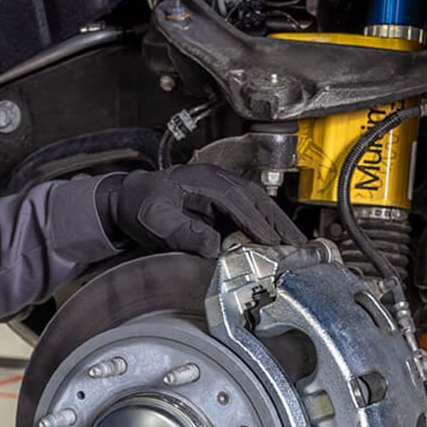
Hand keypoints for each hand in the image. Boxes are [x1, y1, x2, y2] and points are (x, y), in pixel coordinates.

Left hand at [96, 164, 303, 257]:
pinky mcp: (221, 199)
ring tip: (295, 244)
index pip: (237, 201)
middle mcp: (216, 179)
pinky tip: (274, 241)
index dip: (255, 222)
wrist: (128, 199)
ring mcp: (221, 187)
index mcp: (202, 179)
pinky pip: (249, 210)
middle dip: (278, 222)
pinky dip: (265, 224)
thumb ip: (181, 232)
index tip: (271, 242)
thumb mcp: (153, 220)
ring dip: (276, 223)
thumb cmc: (139, 205)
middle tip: (298, 245)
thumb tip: (212, 246)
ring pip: (257, 203)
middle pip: (256, 198)